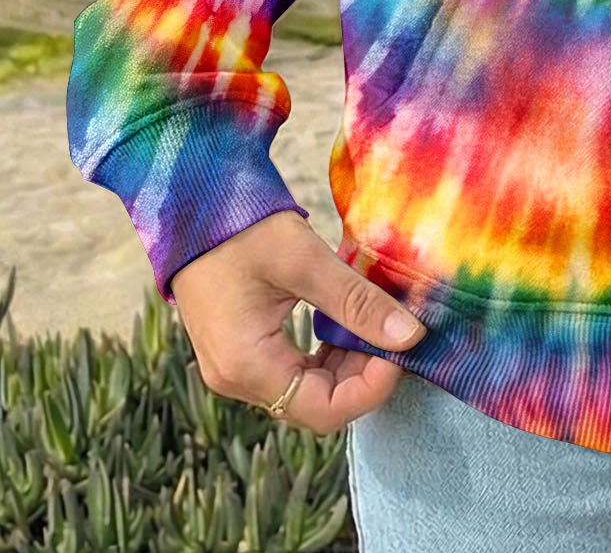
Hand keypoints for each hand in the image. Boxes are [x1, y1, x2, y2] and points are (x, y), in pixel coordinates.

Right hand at [169, 209, 427, 433]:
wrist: (193, 206)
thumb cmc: (242, 229)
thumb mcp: (304, 261)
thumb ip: (356, 301)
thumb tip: (411, 336)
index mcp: (246, 366)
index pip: (323, 411)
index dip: (371, 387)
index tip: (403, 346)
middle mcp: (237, 379)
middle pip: (317, 403)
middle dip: (365, 373)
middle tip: (399, 331)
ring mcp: (237, 367)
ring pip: (308, 388)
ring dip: (349, 363)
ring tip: (380, 322)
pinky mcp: (243, 349)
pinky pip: (294, 368)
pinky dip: (328, 353)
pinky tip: (351, 321)